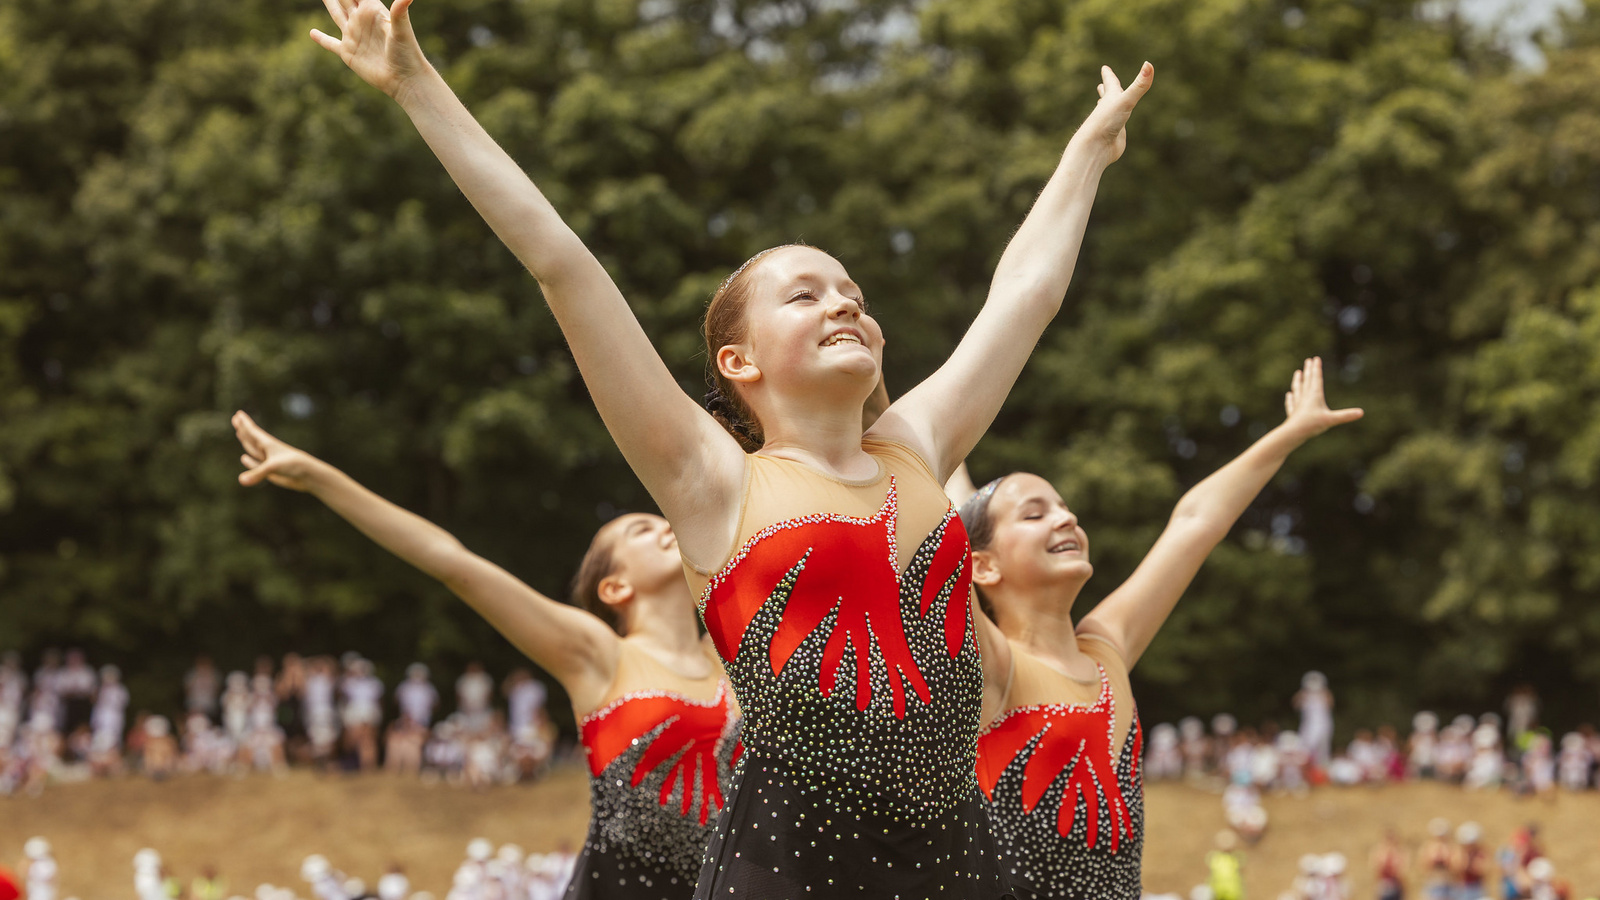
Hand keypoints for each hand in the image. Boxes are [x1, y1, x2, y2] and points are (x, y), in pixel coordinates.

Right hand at [233, 411, 323, 491]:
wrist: (308, 475)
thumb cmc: (293, 465)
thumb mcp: (273, 467)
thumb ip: (257, 474)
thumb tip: (241, 481)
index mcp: (268, 444)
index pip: (253, 431)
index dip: (245, 423)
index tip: (238, 413)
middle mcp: (268, 450)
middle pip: (251, 437)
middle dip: (243, 429)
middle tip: (236, 418)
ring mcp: (269, 460)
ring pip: (253, 449)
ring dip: (246, 441)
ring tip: (239, 433)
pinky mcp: (270, 471)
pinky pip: (256, 464)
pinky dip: (249, 461)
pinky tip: (244, 458)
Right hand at [310, 0, 429, 98]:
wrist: (404, 79)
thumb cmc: (406, 53)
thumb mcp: (402, 29)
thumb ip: (400, 10)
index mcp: (372, 10)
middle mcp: (361, 20)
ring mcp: (354, 36)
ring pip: (337, 15)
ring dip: (330, 4)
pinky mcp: (348, 53)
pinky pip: (331, 44)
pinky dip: (321, 38)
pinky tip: (312, 33)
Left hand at [1077, 62, 1154, 164]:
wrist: (1095, 147)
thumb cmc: (1106, 121)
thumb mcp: (1126, 101)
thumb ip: (1139, 85)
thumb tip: (1149, 64)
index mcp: (1110, 99)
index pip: (1110, 83)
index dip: (1108, 75)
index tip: (1104, 68)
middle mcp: (1109, 110)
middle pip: (1106, 96)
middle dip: (1106, 88)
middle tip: (1102, 83)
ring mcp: (1111, 124)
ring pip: (1110, 112)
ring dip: (1107, 106)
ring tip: (1103, 102)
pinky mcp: (1115, 137)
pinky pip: (1117, 129)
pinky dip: (1117, 125)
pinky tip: (1117, 127)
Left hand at [1283, 357, 1362, 437]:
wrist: (1293, 433)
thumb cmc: (1312, 425)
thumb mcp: (1331, 420)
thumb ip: (1346, 415)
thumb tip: (1361, 413)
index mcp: (1314, 396)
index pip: (1316, 379)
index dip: (1316, 368)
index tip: (1315, 358)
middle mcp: (1305, 398)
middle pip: (1307, 381)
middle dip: (1308, 370)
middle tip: (1308, 360)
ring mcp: (1298, 405)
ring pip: (1298, 389)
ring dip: (1298, 380)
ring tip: (1297, 373)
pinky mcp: (1293, 413)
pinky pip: (1291, 403)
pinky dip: (1291, 398)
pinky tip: (1289, 395)